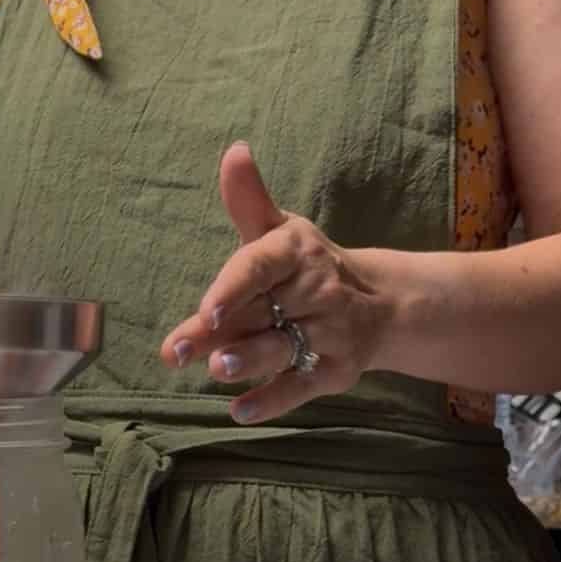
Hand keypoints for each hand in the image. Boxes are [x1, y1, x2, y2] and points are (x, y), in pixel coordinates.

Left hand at [160, 142, 388, 422]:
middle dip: (218, 333)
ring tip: (218, 369)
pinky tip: (240, 411)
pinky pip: (300, 388)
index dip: (232, 287)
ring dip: (250, 361)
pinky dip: (272, 400)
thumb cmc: (307, 265)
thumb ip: (248, 200)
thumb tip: (234, 151)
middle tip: (179, 349)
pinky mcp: (333, 370)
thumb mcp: (279, 229)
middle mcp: (313, 291)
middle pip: (259, 314)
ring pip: (282, 349)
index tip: (205, 309)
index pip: (259, 266)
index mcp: (292, 253)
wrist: (381, 303)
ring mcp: (327, 333)